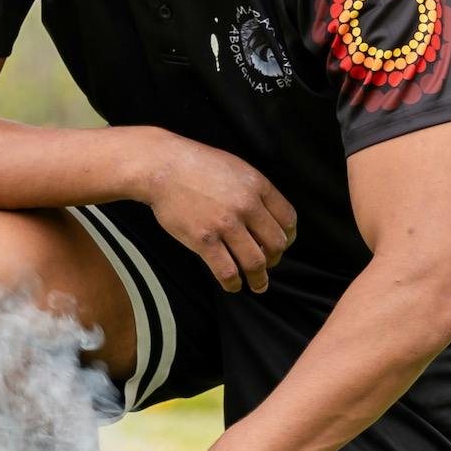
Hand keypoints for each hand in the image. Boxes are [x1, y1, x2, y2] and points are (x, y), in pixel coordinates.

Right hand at [133, 131, 296, 293]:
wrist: (162, 166)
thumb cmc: (196, 165)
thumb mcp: (236, 168)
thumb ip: (254, 191)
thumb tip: (267, 218)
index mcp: (257, 185)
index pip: (288, 219)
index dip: (288, 237)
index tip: (282, 245)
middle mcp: (246, 205)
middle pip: (276, 244)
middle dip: (275, 259)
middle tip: (269, 264)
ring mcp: (225, 224)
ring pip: (255, 262)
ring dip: (259, 279)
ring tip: (258, 285)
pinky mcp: (204, 240)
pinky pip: (227, 270)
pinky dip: (233, 283)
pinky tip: (233, 284)